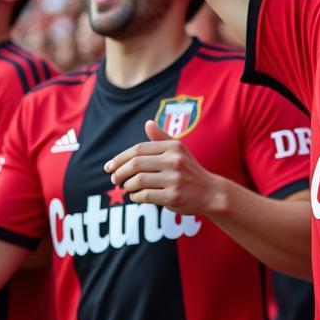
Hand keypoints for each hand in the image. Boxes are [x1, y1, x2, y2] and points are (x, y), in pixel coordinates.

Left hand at [104, 120, 227, 214]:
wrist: (210, 192)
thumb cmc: (190, 170)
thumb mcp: (179, 151)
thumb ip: (162, 138)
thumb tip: (148, 123)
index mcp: (174, 147)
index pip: (139, 149)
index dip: (120, 158)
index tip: (109, 166)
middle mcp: (175, 161)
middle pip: (136, 164)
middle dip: (120, 172)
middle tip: (114, 179)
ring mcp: (175, 179)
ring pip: (138, 181)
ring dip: (127, 186)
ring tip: (127, 187)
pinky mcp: (173, 196)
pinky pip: (145, 196)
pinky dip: (135, 196)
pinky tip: (136, 196)